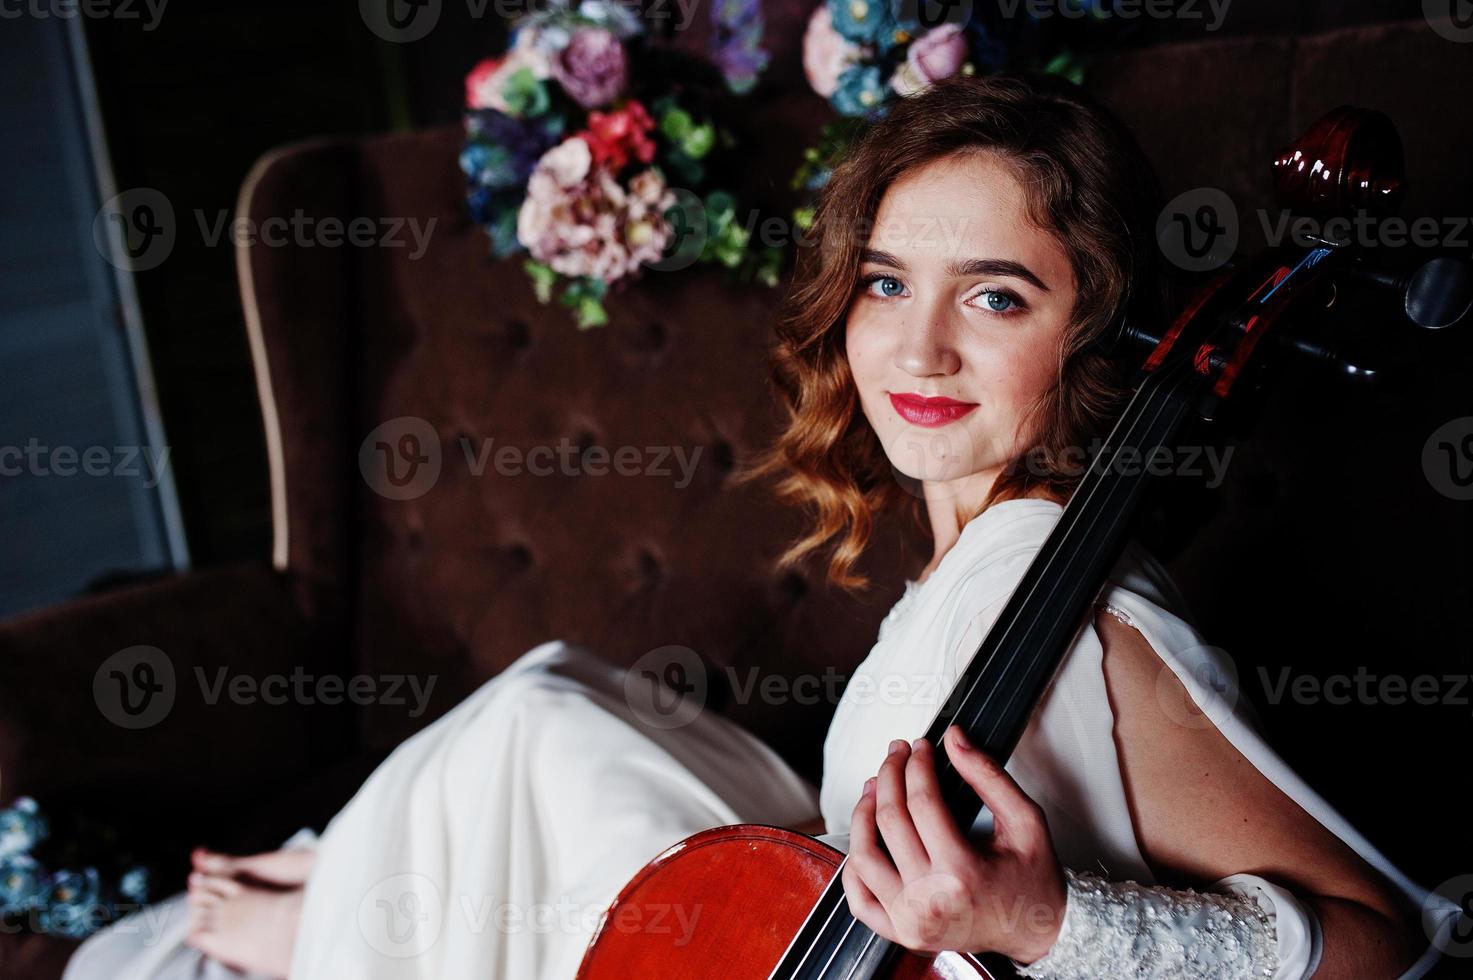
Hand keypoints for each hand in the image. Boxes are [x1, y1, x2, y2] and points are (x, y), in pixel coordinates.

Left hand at [840, 725, 1067, 963]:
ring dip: (863, 812)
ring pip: (863, 854)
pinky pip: (858, 897)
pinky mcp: (900, 933)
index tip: (920, 747)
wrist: (1038, 934)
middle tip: (897, 754)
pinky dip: (853, 865)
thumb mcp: (1025, 821)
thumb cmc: (1034, 882)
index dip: (917, 765)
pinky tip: (865, 837)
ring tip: (876, 787)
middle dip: (890, 775)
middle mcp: (930, 900)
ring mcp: (910, 921)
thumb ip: (988, 776)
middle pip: (889, 820)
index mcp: (962, 873)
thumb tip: (955, 740)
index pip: (922, 802)